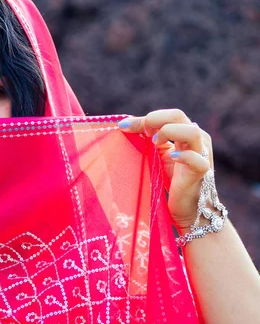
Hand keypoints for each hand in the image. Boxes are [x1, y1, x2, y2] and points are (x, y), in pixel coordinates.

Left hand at [118, 109, 212, 230]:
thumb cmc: (170, 179)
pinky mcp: (202, 173)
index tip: (123, 126)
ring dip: (169, 132)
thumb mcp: (156, 155)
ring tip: (155, 143)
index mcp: (185, 133)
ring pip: (192, 131)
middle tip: (143, 133)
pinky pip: (197, 160)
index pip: (166, 116)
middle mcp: (196, 140)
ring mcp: (202, 155)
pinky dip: (183, 156)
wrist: (186, 208)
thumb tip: (124, 125)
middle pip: (178, 115)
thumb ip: (147, 139)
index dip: (144, 118)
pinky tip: (171, 157)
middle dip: (155, 119)